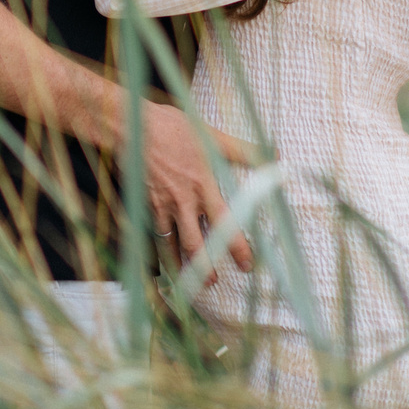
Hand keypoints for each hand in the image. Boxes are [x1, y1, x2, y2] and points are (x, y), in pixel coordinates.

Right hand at [140, 102, 254, 271]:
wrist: (132, 125)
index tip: (247, 265)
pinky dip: (158, 251)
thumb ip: (244, 150)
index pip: (225, 223)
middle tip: (212, 283)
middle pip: (196, 244)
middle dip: (205, 268)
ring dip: (180, 266)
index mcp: (204, 185)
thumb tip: (277, 156)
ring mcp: (162, 205)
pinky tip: (162, 261)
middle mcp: (183, 201)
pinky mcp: (145, 204)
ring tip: (187, 281)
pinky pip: (152, 234)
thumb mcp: (211, 135)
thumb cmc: (173, 127)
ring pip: (172, 245)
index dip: (237, 247)